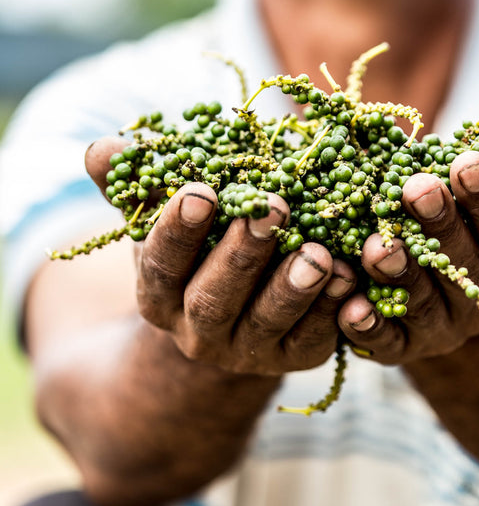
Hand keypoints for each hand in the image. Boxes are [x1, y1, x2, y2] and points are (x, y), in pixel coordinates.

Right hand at [85, 138, 355, 375]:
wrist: (232, 322)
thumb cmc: (197, 248)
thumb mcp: (163, 217)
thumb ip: (135, 182)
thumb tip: (101, 148)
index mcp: (158, 294)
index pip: (160, 265)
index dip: (178, 232)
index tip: (202, 192)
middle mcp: (198, 330)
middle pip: (214, 298)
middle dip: (242, 254)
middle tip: (272, 208)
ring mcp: (248, 350)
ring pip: (268, 323)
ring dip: (292, 288)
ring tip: (318, 253)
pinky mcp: (295, 357)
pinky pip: (314, 338)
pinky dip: (332, 310)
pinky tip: (349, 278)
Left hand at [338, 150, 478, 363]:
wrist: (421, 266)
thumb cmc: (459, 211)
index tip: (468, 163)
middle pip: (461, 265)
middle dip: (440, 225)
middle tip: (417, 187)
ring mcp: (440, 330)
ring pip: (422, 303)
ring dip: (399, 274)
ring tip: (376, 244)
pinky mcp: (400, 350)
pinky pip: (385, 344)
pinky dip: (366, 328)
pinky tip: (348, 307)